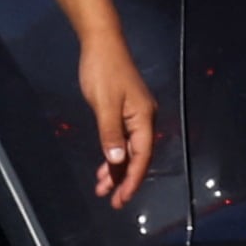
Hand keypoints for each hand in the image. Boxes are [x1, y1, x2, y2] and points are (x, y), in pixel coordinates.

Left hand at [75, 25, 156, 208]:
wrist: (102, 43)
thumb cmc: (104, 71)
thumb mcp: (104, 104)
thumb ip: (111, 133)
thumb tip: (118, 161)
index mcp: (143, 118)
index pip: (141, 157)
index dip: (132, 180)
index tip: (122, 199)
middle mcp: (143, 120)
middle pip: (137, 157)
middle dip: (124, 180)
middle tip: (111, 202)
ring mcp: (134, 116)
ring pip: (128, 151)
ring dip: (116, 170)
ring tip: (102, 189)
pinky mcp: (123, 112)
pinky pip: (121, 141)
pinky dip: (113, 156)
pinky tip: (104, 168)